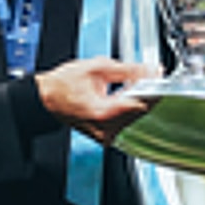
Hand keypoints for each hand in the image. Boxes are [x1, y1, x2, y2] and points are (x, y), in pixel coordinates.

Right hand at [35, 58, 158, 144]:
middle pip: (140, 112)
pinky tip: (123, 96)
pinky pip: (125, 123)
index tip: (157, 75)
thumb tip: (149, 70)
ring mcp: (105, 136)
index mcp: (103, 113)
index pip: (140, 104)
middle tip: (147, 75)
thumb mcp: (97, 67)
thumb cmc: (63, 84)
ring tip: (132, 84)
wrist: (46, 98)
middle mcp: (105, 130)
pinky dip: (128, 109)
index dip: (152, 87)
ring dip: (138, 100)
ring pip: (135, 118)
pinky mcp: (105, 137)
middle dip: (146, 92)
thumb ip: (128, 70)